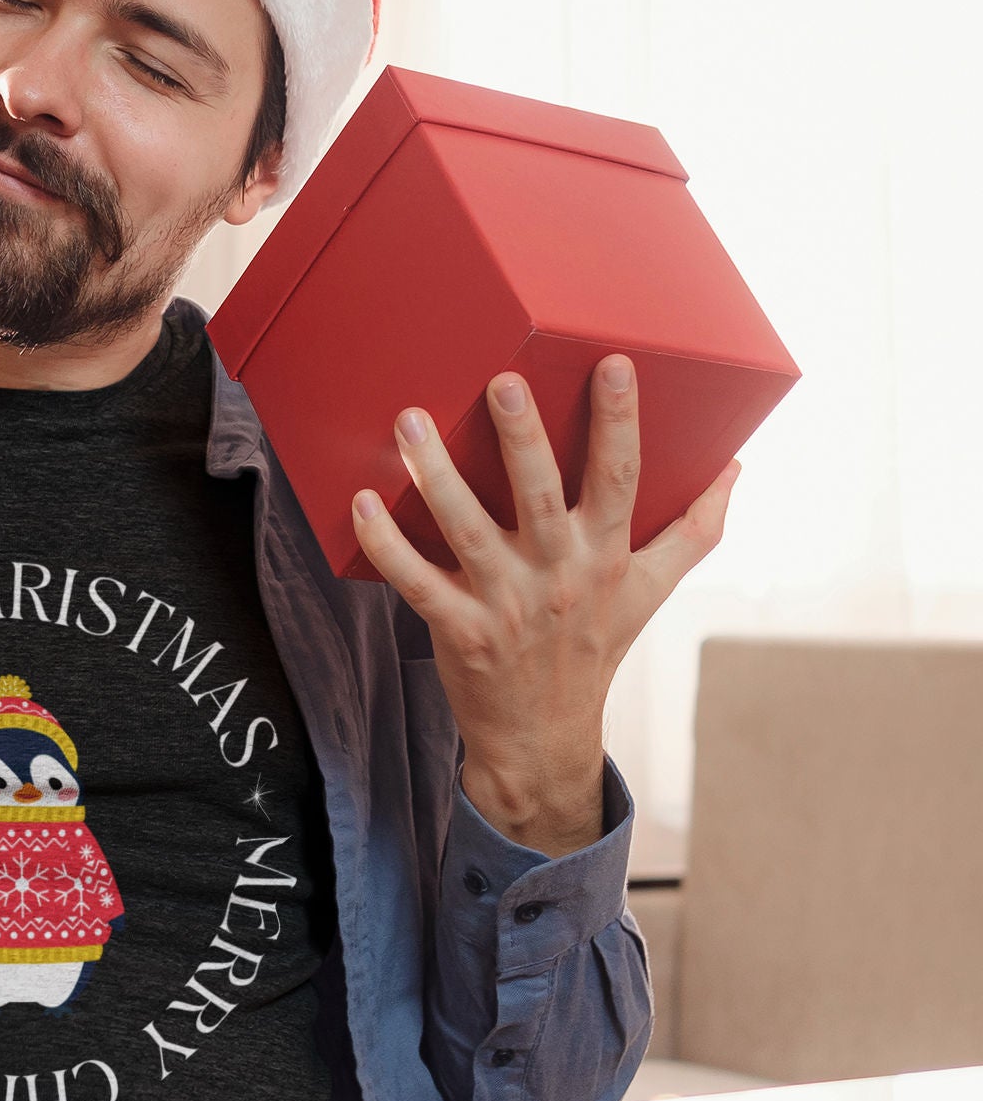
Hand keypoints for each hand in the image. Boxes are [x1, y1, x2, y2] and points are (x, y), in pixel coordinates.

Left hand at [350, 356, 738, 856]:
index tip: (613, 364)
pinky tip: (362, 501)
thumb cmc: (593, 649)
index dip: (619, 421)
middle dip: (522, 436)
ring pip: (468, 528)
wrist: (544, 736)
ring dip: (437, 475)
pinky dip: (386, 544)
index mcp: (606, 554)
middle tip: (502, 379)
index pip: (620, 478)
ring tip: (412, 421)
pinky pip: (417, 581)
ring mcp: (506, 603)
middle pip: (540, 493)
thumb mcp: (652, 591)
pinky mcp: (459, 629)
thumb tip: (737, 467)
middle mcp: (559, 573)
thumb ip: (695, 529)